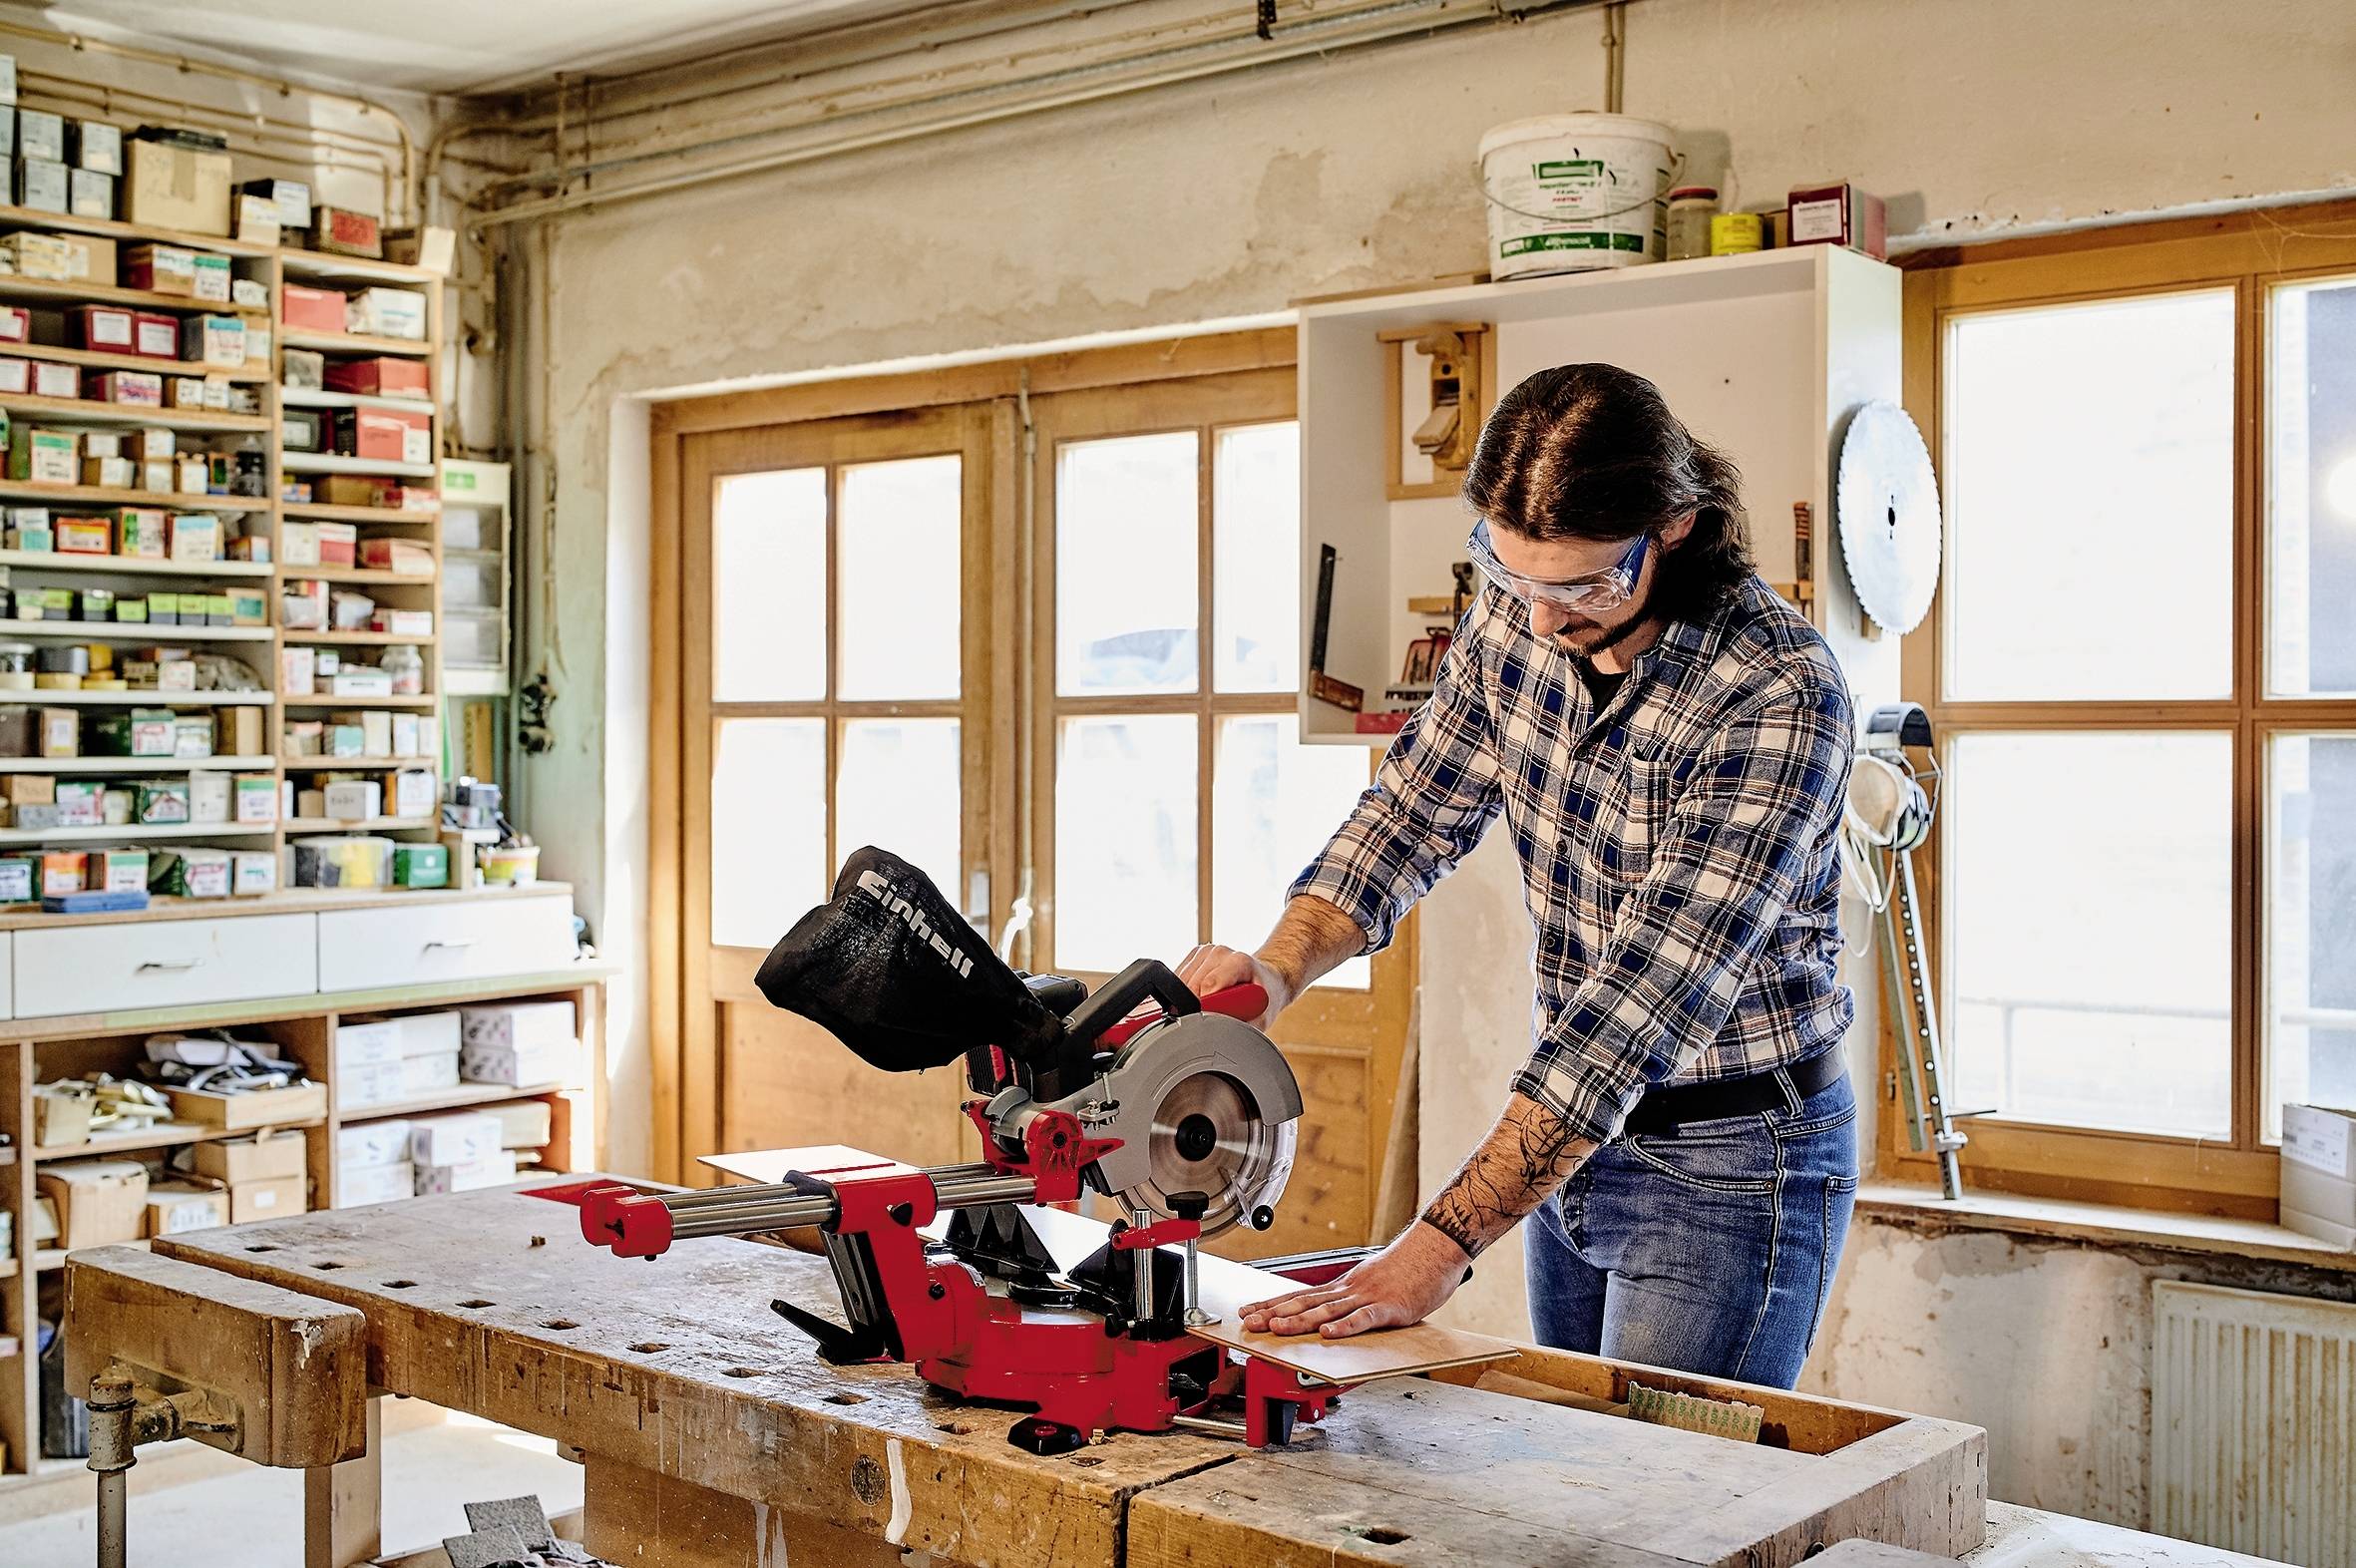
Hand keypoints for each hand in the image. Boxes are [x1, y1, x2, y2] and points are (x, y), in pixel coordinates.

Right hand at [1173, 944, 1290, 1026]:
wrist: (1268, 978)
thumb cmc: (1265, 997)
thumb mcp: (1262, 1018)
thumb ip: (1241, 1027)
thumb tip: (1216, 1034)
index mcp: (1239, 961)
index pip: (1208, 986)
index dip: (1205, 1008)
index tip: (1209, 1021)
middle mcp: (1220, 952)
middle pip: (1191, 987)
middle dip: (1199, 1007)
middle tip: (1218, 1014)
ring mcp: (1205, 951)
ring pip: (1181, 984)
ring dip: (1191, 1001)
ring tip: (1214, 1003)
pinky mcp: (1194, 955)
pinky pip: (1179, 980)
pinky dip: (1186, 994)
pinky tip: (1205, 996)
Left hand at [1238, 1222, 1469, 1338]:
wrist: (1438, 1246)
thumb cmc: (1412, 1267)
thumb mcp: (1375, 1280)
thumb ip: (1355, 1299)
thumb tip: (1338, 1314)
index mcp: (1346, 1285)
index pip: (1301, 1294)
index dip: (1273, 1303)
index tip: (1249, 1310)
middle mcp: (1351, 1289)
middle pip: (1306, 1301)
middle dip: (1275, 1313)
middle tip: (1249, 1322)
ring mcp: (1369, 1297)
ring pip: (1328, 1311)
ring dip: (1300, 1320)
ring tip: (1277, 1327)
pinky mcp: (1390, 1308)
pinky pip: (1363, 1319)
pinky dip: (1345, 1328)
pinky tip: (1328, 1335)